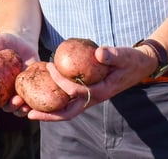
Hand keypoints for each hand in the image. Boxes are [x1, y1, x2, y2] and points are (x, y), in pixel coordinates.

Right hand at [0, 32, 39, 117]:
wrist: (19, 41)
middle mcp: (2, 93)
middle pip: (3, 106)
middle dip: (8, 108)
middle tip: (11, 102)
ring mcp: (16, 92)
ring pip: (18, 106)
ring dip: (20, 107)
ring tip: (22, 100)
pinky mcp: (29, 89)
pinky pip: (31, 100)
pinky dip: (32, 102)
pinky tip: (33, 100)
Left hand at [26, 45, 155, 121]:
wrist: (139, 65)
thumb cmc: (131, 59)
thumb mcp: (124, 55)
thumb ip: (112, 54)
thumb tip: (98, 53)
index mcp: (102, 92)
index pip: (77, 91)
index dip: (61, 81)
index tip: (49, 66)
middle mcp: (94, 99)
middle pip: (68, 113)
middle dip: (48, 115)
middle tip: (28, 113)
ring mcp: (90, 99)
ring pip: (67, 110)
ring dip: (49, 112)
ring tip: (28, 110)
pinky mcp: (87, 94)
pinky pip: (68, 101)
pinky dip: (55, 101)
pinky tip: (41, 93)